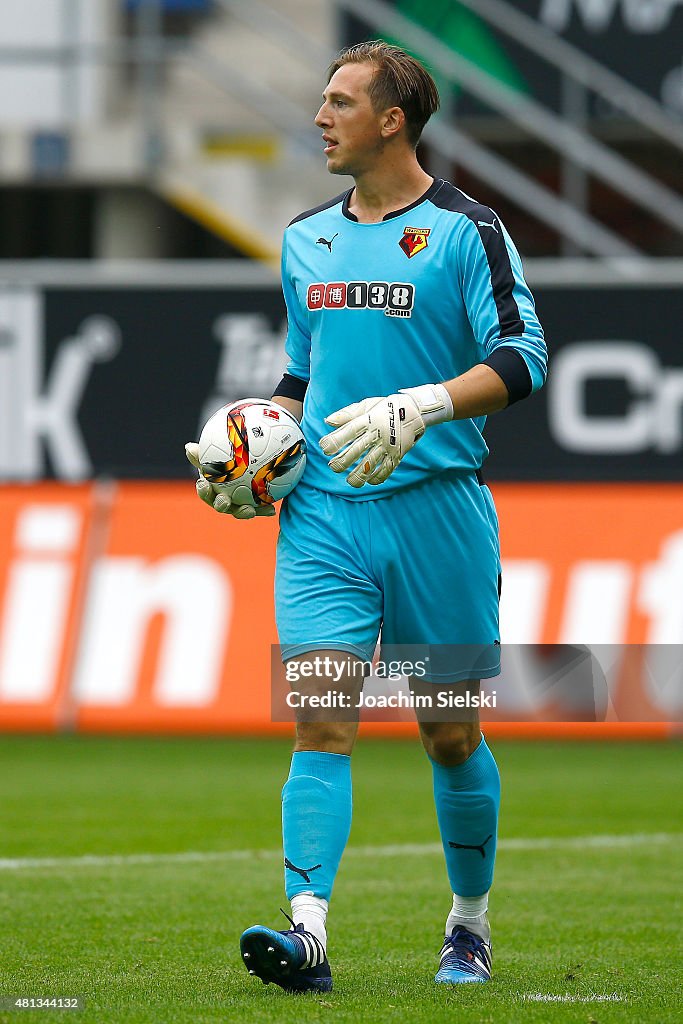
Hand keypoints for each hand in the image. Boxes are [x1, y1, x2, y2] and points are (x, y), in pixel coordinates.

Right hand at [184, 443, 275, 518]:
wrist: (245, 468)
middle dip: (221, 505)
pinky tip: (271, 510)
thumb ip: (203, 454)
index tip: (203, 483)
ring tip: (250, 510)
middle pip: (220, 505)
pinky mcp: (251, 509)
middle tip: (224, 501)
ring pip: (239, 511)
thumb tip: (189, 447)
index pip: (205, 492)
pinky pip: (257, 510)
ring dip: (243, 512)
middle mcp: (223, 501)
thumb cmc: (225, 462)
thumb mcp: (216, 455)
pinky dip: (263, 510)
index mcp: (211, 490)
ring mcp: (237, 507)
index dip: (203, 490)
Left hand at [319, 384, 451, 487]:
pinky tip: (369, 481)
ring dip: (357, 476)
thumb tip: (328, 422)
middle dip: (342, 462)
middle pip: (357, 450)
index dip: (334, 441)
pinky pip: (387, 469)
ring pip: (371, 464)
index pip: (348, 432)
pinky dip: (377, 478)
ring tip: (350, 480)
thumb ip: (347, 414)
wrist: (415, 410)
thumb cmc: (385, 407)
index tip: (325, 448)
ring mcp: (388, 445)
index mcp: (367, 420)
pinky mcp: (398, 454)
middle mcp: (377, 433)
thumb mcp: (366, 405)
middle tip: (333, 467)